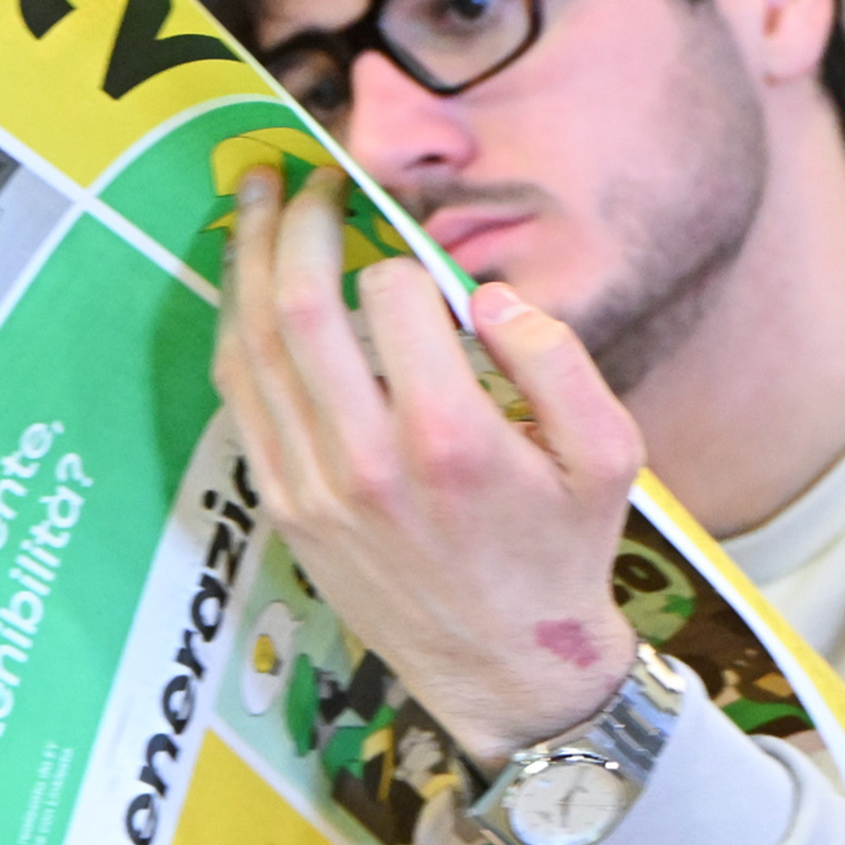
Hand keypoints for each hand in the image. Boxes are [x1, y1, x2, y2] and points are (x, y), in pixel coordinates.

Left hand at [213, 164, 638, 763]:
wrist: (507, 669)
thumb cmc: (561, 553)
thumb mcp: (610, 455)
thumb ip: (560, 360)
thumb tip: (487, 295)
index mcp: (450, 438)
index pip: (394, 294)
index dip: (402, 255)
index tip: (412, 253)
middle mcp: (368, 460)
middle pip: (298, 304)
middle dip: (294, 219)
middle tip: (306, 175)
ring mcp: (314, 487)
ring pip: (253, 345)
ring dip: (244, 258)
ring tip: (254, 196)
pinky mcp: (286, 508)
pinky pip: (241, 398)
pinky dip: (235, 328)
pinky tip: (242, 283)